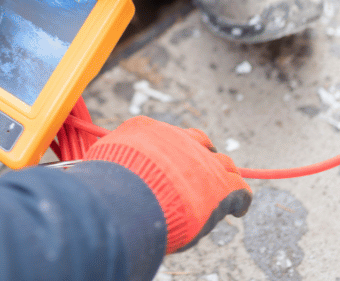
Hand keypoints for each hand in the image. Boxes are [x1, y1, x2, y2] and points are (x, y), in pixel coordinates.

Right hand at [83, 117, 251, 252]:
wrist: (131, 194)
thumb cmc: (110, 181)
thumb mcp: (102, 160)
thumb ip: (111, 160)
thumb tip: (99, 168)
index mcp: (148, 129)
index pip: (166, 135)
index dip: (170, 150)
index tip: (169, 160)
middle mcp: (179, 140)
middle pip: (199, 141)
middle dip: (200, 154)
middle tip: (198, 170)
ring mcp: (203, 161)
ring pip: (223, 163)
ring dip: (222, 174)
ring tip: (223, 185)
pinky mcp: (222, 186)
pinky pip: (240, 189)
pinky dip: (240, 199)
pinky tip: (239, 208)